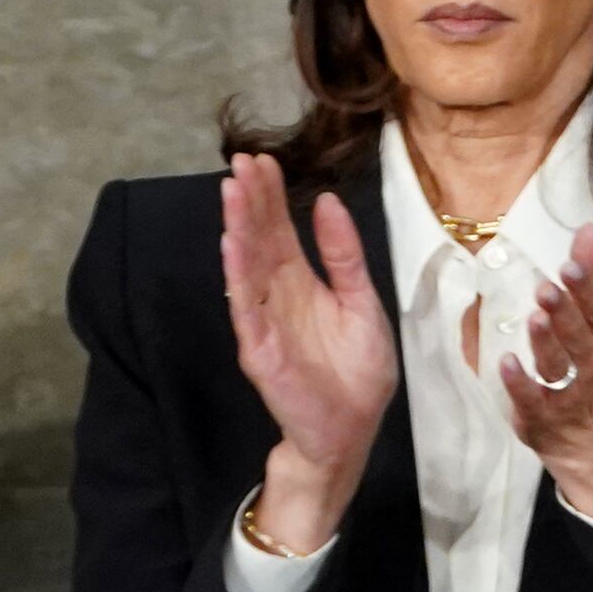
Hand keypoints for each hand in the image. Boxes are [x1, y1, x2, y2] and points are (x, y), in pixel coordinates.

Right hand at [218, 152, 396, 554]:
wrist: (351, 432)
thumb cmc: (357, 373)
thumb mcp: (362, 302)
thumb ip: (345, 256)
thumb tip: (328, 201)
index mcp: (302, 283)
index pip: (279, 231)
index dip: (270, 196)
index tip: (262, 160)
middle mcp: (277, 297)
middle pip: (259, 239)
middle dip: (249, 200)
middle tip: (240, 160)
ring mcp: (264, 322)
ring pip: (246, 266)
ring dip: (237, 227)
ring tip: (230, 190)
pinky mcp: (260, 350)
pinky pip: (246, 308)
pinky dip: (238, 276)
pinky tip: (232, 245)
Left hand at [501, 225, 592, 521]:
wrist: (586, 437)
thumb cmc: (584, 365)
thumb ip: (590, 278)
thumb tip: (587, 229)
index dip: (590, 288)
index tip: (573, 262)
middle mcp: (589, 367)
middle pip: (581, 339)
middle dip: (567, 312)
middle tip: (550, 286)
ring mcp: (564, 394)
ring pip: (557, 367)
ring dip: (546, 342)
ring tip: (534, 316)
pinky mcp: (540, 416)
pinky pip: (530, 400)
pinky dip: (519, 383)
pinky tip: (507, 361)